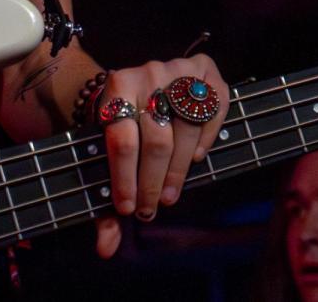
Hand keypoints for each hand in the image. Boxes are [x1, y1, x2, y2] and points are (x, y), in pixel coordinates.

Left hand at [91, 53, 228, 258]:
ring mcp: (178, 69)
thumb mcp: (104, 151)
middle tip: (152, 208)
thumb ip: (105, 201)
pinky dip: (207, 136)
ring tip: (170, 195)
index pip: (122, 142)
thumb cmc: (119, 124)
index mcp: (116, 86)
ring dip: (179, 170)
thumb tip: (106, 249)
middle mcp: (147, 72)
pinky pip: (214, 108)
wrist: (134, 81)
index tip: (129, 209)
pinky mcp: (206, 70)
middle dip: (153, 181)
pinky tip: (196, 159)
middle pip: (156, 140)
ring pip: (186, 129)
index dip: (125, 180)